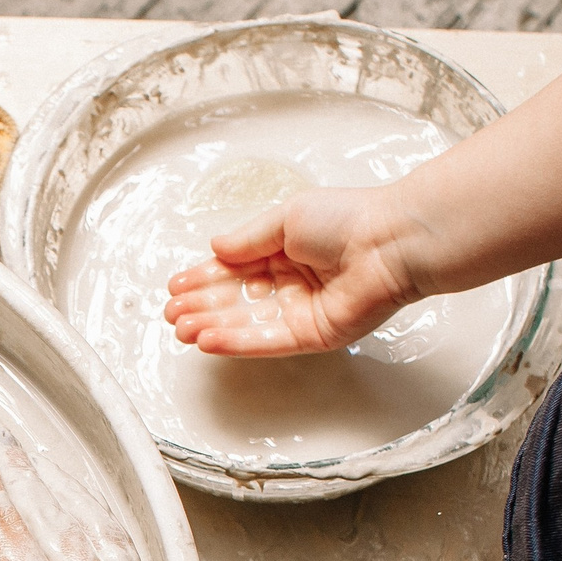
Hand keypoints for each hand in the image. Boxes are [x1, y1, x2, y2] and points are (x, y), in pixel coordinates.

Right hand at [163, 185, 421, 356]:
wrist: (390, 240)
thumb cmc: (348, 219)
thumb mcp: (286, 218)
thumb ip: (248, 239)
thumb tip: (215, 249)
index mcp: (285, 253)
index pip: (235, 271)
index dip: (204, 279)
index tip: (176, 287)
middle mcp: (291, 285)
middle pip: (236, 301)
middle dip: (202, 308)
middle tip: (172, 314)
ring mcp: (301, 313)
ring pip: (247, 324)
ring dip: (212, 327)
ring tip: (181, 329)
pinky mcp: (313, 336)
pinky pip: (268, 342)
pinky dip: (237, 342)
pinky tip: (209, 340)